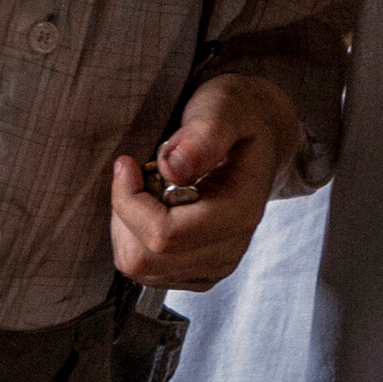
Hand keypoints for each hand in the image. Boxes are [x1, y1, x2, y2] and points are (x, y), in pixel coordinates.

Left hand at [108, 70, 303, 291]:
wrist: (257, 138)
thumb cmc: (237, 117)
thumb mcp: (225, 108)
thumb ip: (203, 135)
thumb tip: (172, 168)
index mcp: (239, 213)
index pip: (164, 235)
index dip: (130, 202)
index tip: (126, 164)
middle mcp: (228, 250)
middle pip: (145, 259)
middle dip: (126, 214)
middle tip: (138, 174)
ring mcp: (213, 267)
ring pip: (139, 267)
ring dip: (128, 225)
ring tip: (150, 186)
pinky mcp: (197, 273)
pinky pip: (145, 271)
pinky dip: (135, 237)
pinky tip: (154, 204)